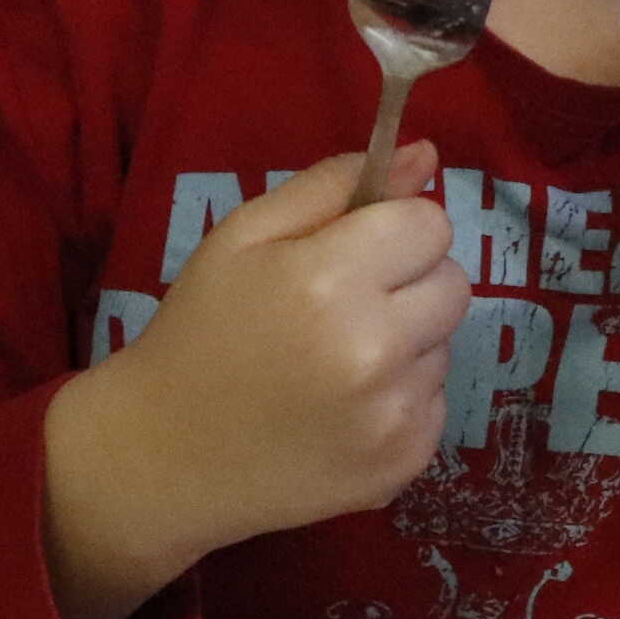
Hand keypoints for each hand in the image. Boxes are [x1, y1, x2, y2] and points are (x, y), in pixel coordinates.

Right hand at [40, 144, 465, 618]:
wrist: (166, 455)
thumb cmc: (200, 331)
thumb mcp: (242, 237)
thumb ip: (334, 186)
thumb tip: (424, 155)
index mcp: (329, 281)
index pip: (430, 225)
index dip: (394, 230)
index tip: (354, 251)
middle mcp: (374, 350)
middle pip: (454, 284)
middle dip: (409, 284)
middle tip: (343, 307)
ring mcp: (394, 415)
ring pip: (445, 344)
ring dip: (405, 344)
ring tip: (333, 363)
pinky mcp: (407, 463)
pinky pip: (435, 403)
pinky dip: (400, 399)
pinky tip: (341, 408)